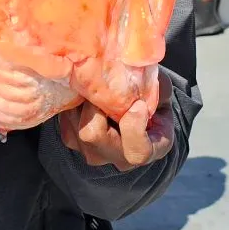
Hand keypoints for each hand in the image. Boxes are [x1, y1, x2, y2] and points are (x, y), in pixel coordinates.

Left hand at [57, 69, 176, 170]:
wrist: (134, 111)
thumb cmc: (152, 101)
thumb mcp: (162, 94)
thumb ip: (157, 88)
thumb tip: (138, 71)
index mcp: (147, 151)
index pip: (137, 152)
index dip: (134, 128)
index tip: (139, 104)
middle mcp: (117, 158)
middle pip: (94, 135)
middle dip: (97, 105)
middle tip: (105, 85)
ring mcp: (92, 152)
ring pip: (76, 125)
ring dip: (84, 102)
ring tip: (95, 86)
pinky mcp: (72, 140)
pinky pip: (66, 120)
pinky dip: (74, 103)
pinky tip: (86, 93)